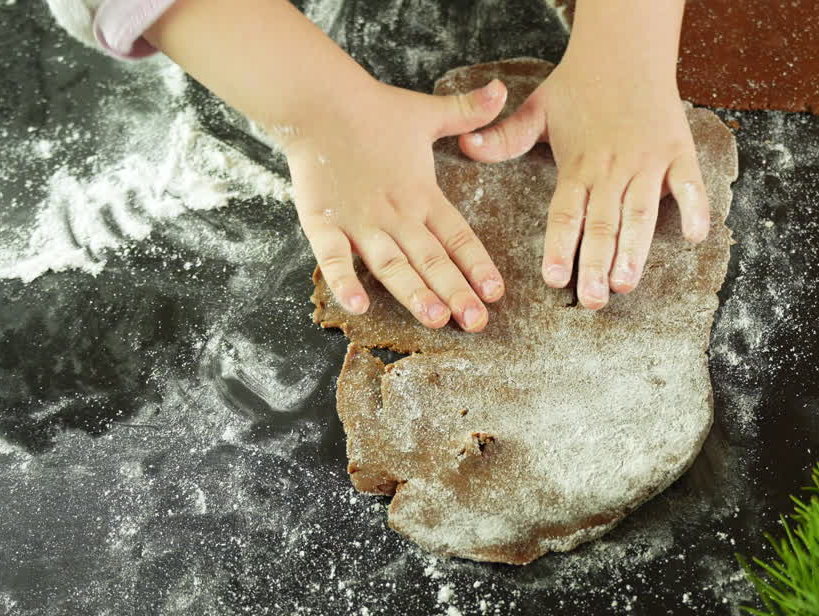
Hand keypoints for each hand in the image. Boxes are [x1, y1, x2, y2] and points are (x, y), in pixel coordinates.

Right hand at [286, 79, 509, 330]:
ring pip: (392, 265)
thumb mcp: (427, 112)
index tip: (496, 292)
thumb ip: (467, 112)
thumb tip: (501, 90)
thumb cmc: (373, 110)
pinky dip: (344, 280)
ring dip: (413, 293)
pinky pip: (334, 257)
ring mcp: (360, 221)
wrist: (317, 101)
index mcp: (423, 193)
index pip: (458, 236)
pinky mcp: (324, 223)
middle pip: (431, 260)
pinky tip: (358, 306)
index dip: (478, 265)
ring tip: (435, 319)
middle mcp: (396, 214)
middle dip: (455, 293)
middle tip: (476, 322)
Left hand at [458, 52, 708, 309]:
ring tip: (626, 283)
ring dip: (635, 250)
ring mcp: (647, 161)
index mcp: (578, 165)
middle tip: (591, 299)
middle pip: (602, 223)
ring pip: (640, 212)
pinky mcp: (677, 151)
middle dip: (596, 264)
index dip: (559, 246)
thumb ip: (505, 138)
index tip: (554, 279)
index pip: (565, 213)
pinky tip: (695, 237)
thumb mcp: (538, 109)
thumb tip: (465, 148)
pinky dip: (695, 207)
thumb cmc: (580, 85)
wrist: (625, 49)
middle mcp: (612, 168)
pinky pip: (688, 183)